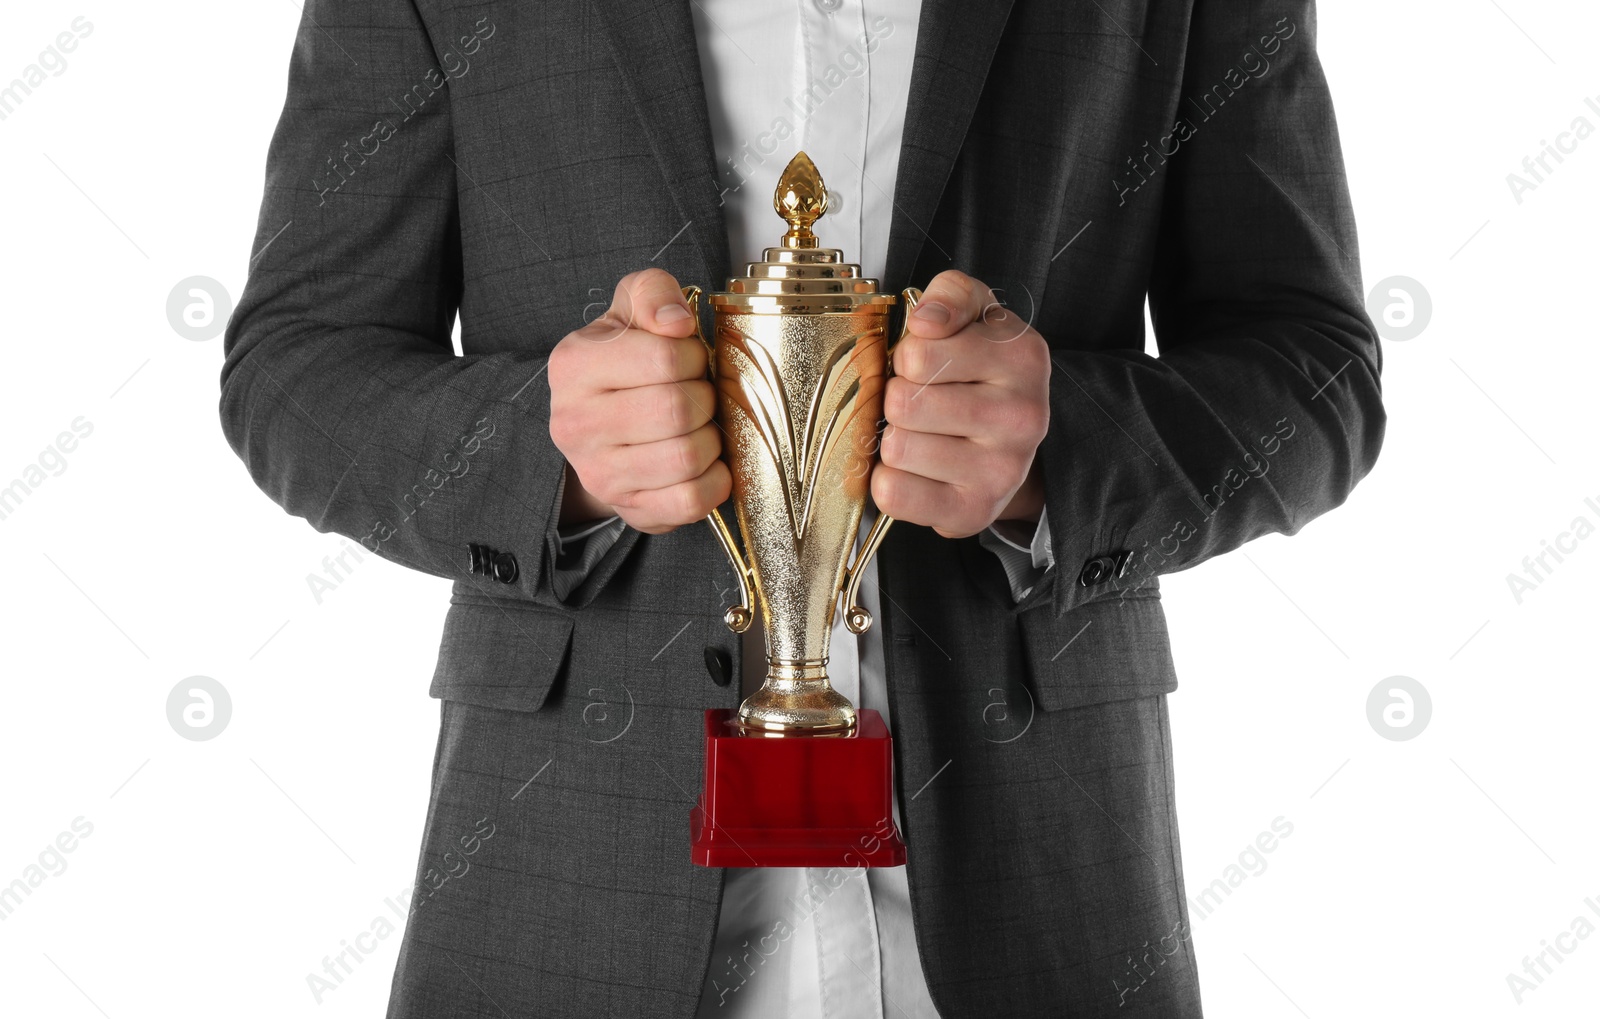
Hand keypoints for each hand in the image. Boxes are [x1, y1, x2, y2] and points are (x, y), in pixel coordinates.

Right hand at [548, 269, 728, 533]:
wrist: (599, 430)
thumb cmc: (624, 364)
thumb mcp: (629, 311)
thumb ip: (652, 292)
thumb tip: (678, 321)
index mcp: (573, 365)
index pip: (664, 358)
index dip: (695, 356)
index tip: (691, 359)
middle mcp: (575, 423)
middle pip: (677, 409)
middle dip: (706, 397)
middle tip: (702, 394)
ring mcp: (599, 474)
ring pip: (686, 457)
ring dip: (712, 438)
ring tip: (703, 426)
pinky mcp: (630, 510)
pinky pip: (692, 500)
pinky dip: (716, 480)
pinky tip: (709, 462)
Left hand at [873, 270, 1049, 538]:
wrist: (1015, 442)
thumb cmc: (983, 372)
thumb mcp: (976, 314)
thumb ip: (950, 295)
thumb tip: (926, 320)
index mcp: (1022, 357)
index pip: (918, 352)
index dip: (907, 357)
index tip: (926, 365)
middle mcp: (1022, 416)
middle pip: (902, 403)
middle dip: (898, 400)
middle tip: (919, 403)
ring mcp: (1001, 470)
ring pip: (896, 449)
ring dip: (895, 441)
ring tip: (921, 436)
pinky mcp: (974, 512)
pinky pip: (893, 494)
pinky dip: (891, 481)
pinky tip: (916, 470)